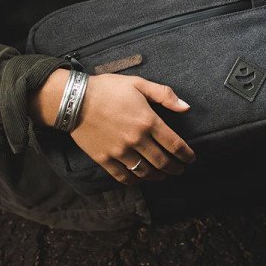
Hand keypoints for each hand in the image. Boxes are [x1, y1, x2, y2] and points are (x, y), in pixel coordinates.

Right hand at [31, 71, 195, 184]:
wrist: (74, 99)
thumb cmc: (108, 88)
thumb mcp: (139, 84)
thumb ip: (165, 95)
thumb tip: (186, 107)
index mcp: (148, 121)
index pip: (174, 144)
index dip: (186, 154)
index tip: (191, 158)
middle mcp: (136, 139)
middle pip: (162, 161)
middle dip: (175, 168)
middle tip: (180, 170)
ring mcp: (120, 151)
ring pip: (145, 172)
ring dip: (157, 176)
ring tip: (163, 175)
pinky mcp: (104, 159)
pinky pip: (123, 176)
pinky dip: (134, 181)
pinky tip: (139, 179)